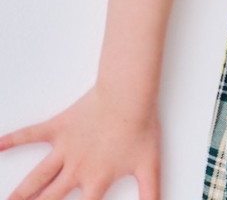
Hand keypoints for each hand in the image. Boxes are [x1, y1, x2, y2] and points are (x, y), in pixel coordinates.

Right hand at [0, 83, 159, 199]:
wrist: (130, 96)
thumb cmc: (141, 127)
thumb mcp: (151, 166)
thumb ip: (153, 195)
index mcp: (96, 182)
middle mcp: (76, 170)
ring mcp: (65, 149)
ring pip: (36, 178)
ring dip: (20, 193)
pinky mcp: (59, 127)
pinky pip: (31, 134)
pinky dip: (12, 140)